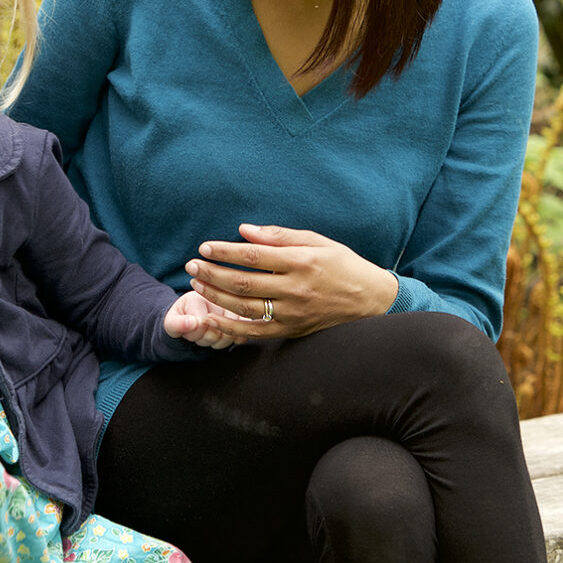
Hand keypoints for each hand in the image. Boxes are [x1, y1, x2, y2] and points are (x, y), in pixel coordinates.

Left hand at [165, 289, 252, 349]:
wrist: (190, 321)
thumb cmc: (181, 320)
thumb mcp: (172, 322)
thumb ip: (177, 324)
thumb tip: (192, 323)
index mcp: (204, 291)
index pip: (202, 322)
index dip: (193, 332)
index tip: (188, 327)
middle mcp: (224, 296)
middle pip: (218, 330)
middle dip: (204, 338)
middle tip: (198, 332)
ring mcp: (236, 307)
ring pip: (231, 335)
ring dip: (216, 342)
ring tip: (207, 333)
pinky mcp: (244, 319)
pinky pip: (243, 335)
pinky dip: (231, 341)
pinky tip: (221, 336)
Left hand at [185, 224, 398, 343]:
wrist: (369, 300)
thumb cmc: (343, 265)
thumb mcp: (317, 241)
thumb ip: (280, 236)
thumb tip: (244, 231)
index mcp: (301, 262)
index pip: (253, 256)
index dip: (225, 251)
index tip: (205, 247)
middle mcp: (296, 289)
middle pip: (243, 282)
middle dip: (213, 273)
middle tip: (192, 266)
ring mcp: (293, 313)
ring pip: (244, 307)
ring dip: (216, 296)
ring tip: (197, 284)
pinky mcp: (291, 331)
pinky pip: (254, 332)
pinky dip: (230, 328)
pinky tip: (211, 319)